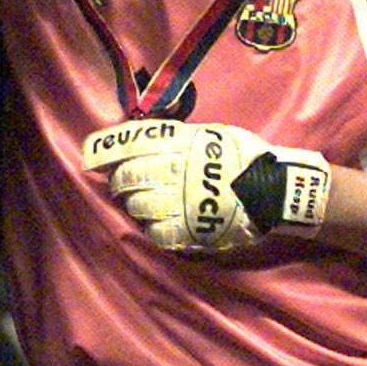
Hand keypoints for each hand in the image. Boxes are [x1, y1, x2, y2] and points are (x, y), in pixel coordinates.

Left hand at [82, 119, 330, 251]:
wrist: (275, 190)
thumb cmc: (242, 156)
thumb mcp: (209, 132)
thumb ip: (175, 134)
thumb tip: (139, 134)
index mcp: (182, 143)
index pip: (132, 142)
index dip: (106, 150)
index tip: (91, 157)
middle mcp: (177, 170)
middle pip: (130, 176)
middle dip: (119, 181)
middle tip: (121, 183)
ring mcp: (182, 202)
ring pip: (138, 206)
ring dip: (134, 205)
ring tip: (141, 203)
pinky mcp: (191, 230)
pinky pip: (156, 233)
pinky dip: (150, 228)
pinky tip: (155, 223)